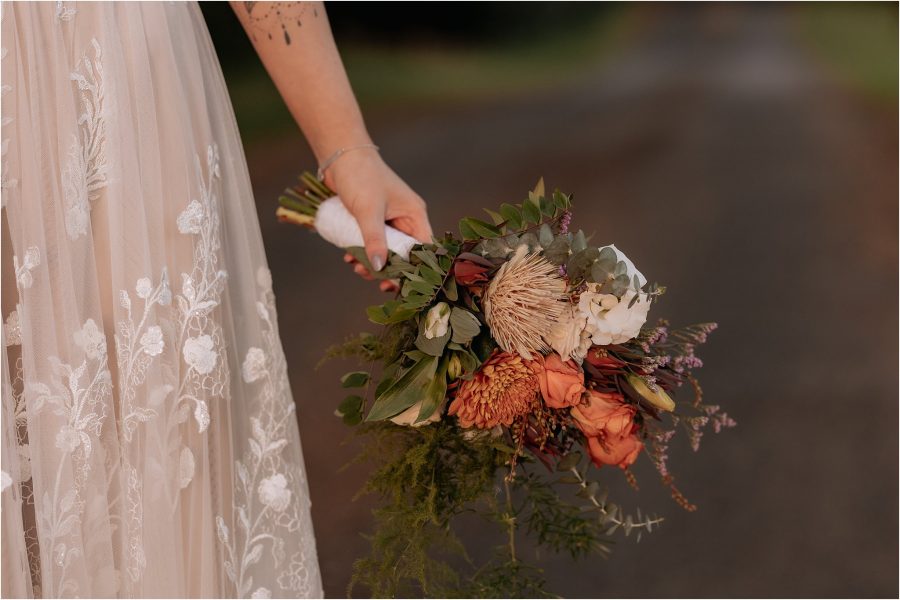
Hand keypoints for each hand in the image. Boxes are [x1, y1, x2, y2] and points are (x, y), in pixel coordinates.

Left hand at [324, 149, 432, 287]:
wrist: (340, 155)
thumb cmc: (360, 177)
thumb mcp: (368, 210)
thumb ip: (374, 240)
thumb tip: (380, 268)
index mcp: (414, 214)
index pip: (422, 249)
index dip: (412, 269)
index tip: (395, 285)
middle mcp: (405, 219)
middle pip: (403, 254)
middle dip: (387, 268)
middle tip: (371, 279)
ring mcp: (388, 220)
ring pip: (385, 251)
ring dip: (371, 262)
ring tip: (355, 266)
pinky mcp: (372, 220)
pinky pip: (372, 243)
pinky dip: (362, 252)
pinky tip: (349, 257)